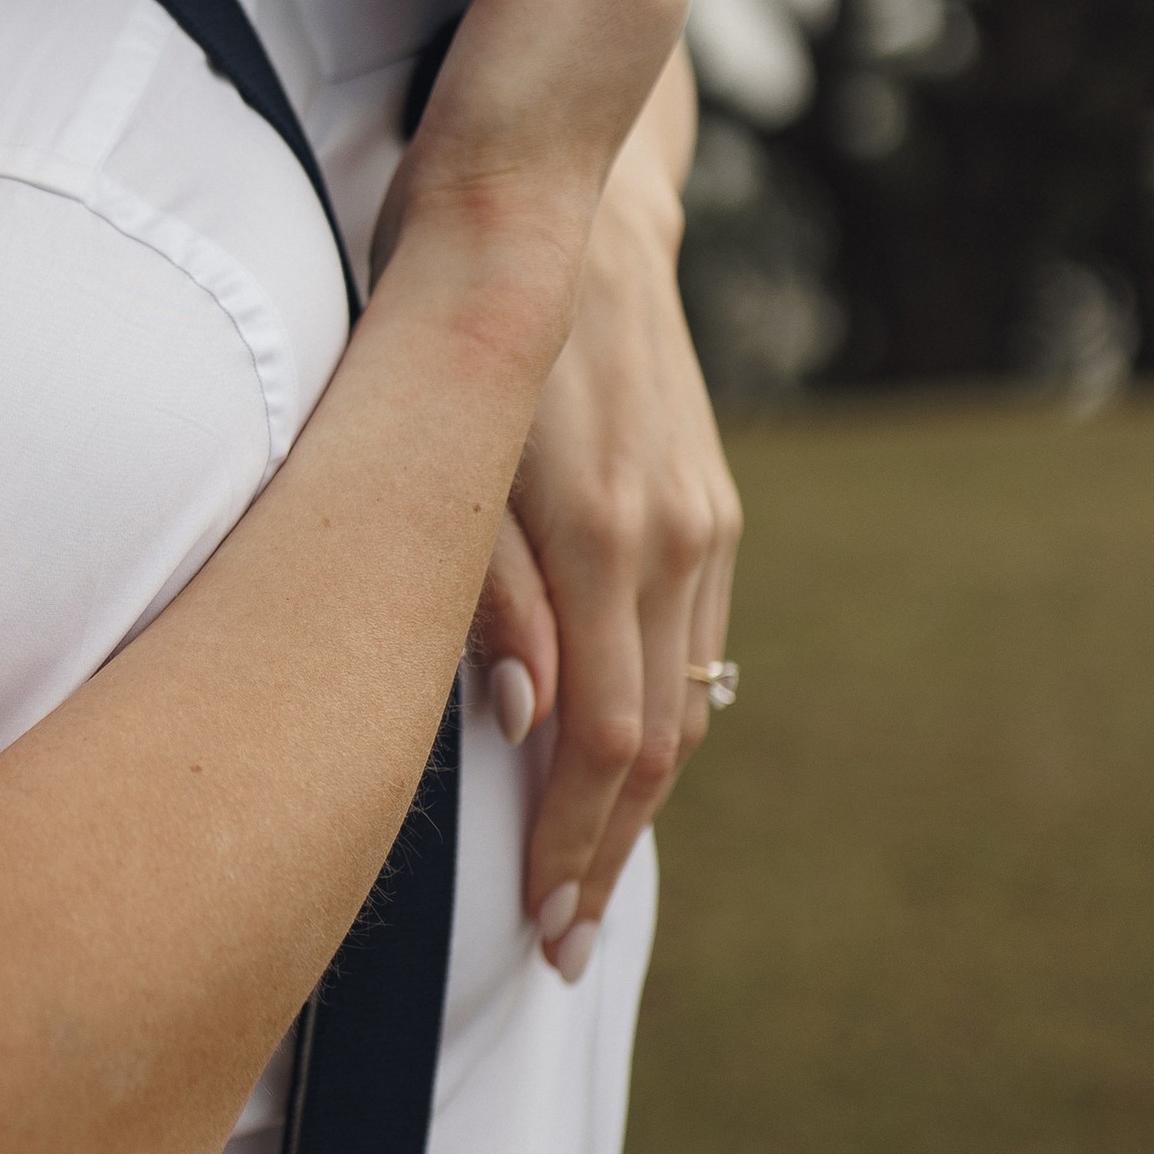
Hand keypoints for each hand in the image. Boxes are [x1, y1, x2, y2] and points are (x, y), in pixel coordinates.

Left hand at [470, 58, 740, 971]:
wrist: (568, 208)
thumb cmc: (458, 320)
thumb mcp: (443, 446)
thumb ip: (485, 587)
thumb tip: (527, 724)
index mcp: (601, 535)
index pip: (605, 744)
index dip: (575, 849)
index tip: (542, 929)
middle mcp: (670, 537)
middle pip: (658, 746)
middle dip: (606, 856)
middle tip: (560, 944)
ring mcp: (703, 520)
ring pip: (687, 703)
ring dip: (639, 804)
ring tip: (584, 882)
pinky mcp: (710, 502)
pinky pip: (697, 646)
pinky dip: (663, 721)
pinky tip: (621, 769)